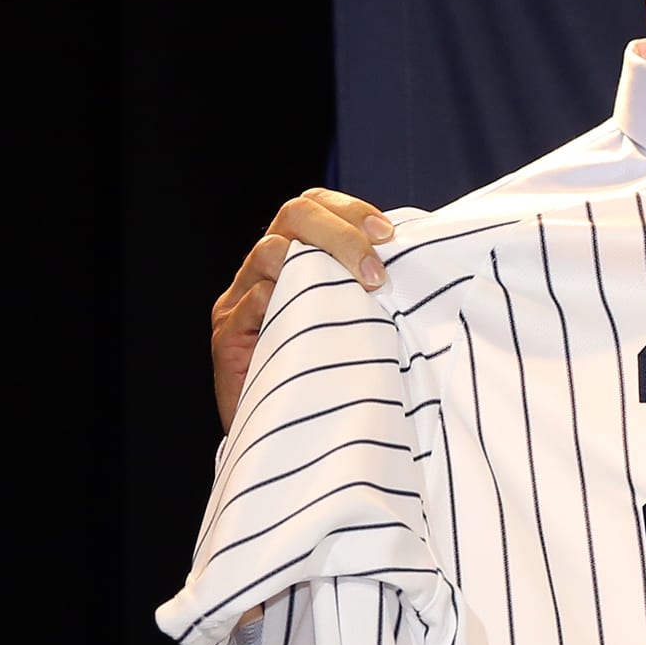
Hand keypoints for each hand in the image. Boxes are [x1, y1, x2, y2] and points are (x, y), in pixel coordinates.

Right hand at [210, 187, 396, 429]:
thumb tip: (418, 255)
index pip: (313, 205)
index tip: (388, 234)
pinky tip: (321, 322)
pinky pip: (256, 301)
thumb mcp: (356, 321)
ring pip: (271, 250)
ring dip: (322, 264)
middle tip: (377, 271)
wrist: (291, 439)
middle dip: (342, 233)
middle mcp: (262, 270)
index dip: (350, 209)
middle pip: (294, 215)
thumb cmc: (333, 376)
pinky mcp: (227, 335)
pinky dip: (289, 302)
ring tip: (364, 292)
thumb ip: (369, 287)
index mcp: (293, 257)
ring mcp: (239, 301)